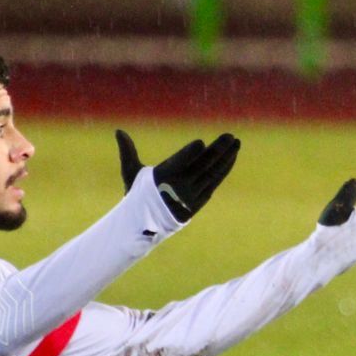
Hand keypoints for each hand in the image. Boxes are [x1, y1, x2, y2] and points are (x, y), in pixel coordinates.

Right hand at [115, 129, 240, 221]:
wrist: (146, 224)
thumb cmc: (138, 194)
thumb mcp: (130, 173)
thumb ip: (128, 151)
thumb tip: (118, 131)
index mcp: (162, 178)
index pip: (179, 164)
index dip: (189, 154)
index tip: (201, 143)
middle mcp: (178, 187)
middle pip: (202, 166)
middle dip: (218, 150)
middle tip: (229, 135)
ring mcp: (191, 195)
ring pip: (212, 174)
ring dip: (226, 157)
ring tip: (236, 142)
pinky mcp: (199, 201)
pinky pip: (215, 182)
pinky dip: (225, 169)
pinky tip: (232, 157)